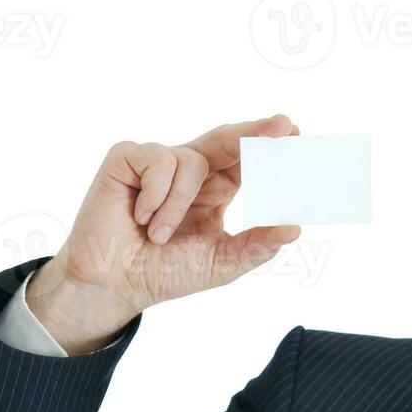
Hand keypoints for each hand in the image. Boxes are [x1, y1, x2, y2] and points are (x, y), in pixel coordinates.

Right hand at [25, 114, 301, 353]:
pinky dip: (155, 193)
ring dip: (179, 203)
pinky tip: (140, 216)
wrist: (114, 286)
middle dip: (254, 131)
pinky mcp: (126, 160)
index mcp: (216, 190)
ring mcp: (158, 162)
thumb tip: (295, 228)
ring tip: (159, 234)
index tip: (297, 136)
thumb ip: (256, 246)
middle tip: (282, 126)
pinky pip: (156, 159)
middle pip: (227, 140)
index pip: (248, 162)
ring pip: (190, 159)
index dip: (270, 148)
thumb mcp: (220, 263)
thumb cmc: (164, 272)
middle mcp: (190, 170)